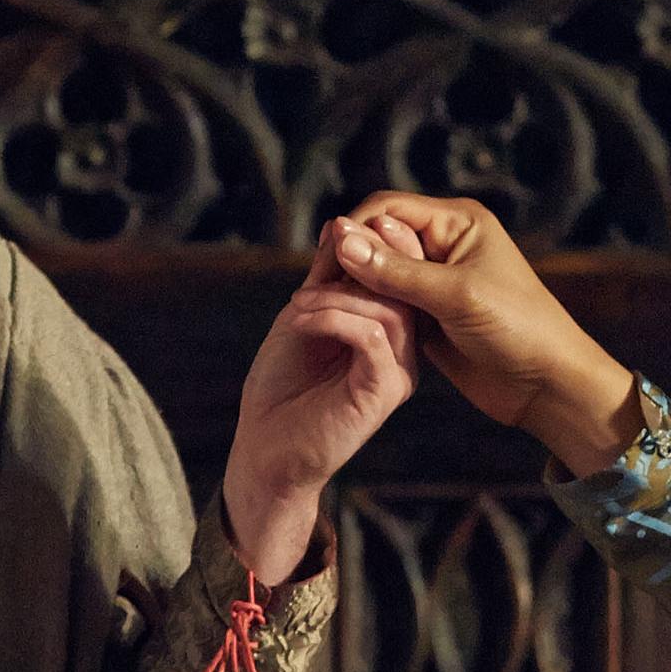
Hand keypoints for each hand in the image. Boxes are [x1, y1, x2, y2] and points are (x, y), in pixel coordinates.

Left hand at [218, 219, 421, 580]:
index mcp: (389, 332)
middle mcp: (402, 352)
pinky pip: (374, 338)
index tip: (343, 224)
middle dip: (366, 259)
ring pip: (390, 311)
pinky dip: (336, 318)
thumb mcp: (302, 316)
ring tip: (298, 304)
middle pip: (403, 289)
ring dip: (337, 295)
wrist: (266, 450)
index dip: (380, 244)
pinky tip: (303, 320)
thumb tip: (339, 221)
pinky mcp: (382, 392)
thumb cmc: (281, 386)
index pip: (400, 278)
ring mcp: (397, 373)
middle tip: (333, 242)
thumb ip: (325, 276)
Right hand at [321, 193, 639, 475]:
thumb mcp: (455, 296)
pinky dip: (367, 311)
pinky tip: (346, 324)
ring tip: (326, 308)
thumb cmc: (517, 329)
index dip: (353, 230)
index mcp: (457, 222)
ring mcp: (433, 281)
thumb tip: (341, 237)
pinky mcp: (426, 315)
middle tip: (319, 289)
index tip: (325, 262)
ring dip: (355, 288)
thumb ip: (396, 270)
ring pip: (377, 273)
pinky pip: (385, 304)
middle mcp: (443, 244)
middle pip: (378, 237)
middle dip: (349, 259)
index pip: (387, 208)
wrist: (546, 385)